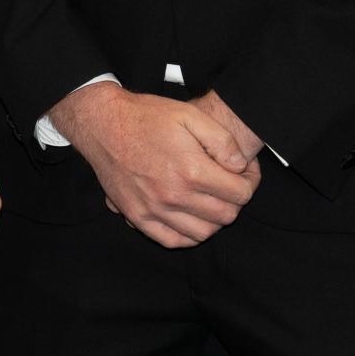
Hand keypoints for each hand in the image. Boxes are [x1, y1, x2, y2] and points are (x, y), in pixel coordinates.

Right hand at [50, 82, 256, 247]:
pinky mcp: (137, 216)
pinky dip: (189, 235)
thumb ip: (222, 141)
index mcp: (192, 170)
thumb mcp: (191, 115)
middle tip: (230, 185)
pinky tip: (191, 218)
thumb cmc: (147, 117)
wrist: (104, 124)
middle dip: (235, 201)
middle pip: (225, 216)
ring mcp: (154, 210)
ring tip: (211, 200)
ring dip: (214, 220)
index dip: (250, 182)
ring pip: (202, 233)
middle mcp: (174, 195)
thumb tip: (239, 166)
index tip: (245, 173)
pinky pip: (172, 240)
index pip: (240, 194)